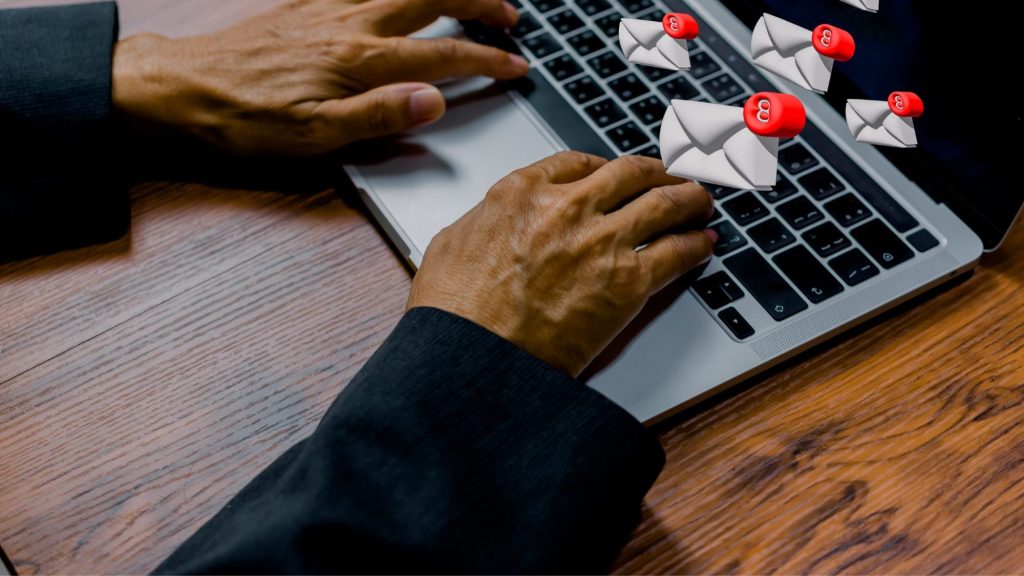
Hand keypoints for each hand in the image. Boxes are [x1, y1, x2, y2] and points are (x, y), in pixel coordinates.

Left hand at [111, 0, 527, 155]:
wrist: (184, 88)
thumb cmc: (245, 117)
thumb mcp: (315, 135)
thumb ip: (380, 115)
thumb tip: (434, 100)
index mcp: (358, 61)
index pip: (442, 55)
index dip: (486, 60)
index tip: (514, 66)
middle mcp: (348, 24)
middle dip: (479, 4)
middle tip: (510, 16)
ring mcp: (328, 8)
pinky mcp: (307, 4)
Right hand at [407, 153, 716, 376]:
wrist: (474, 356)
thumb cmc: (455, 311)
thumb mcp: (454, 242)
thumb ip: (487, 220)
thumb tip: (496, 221)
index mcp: (522, 192)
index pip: (579, 162)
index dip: (607, 166)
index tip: (619, 174)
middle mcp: (567, 207)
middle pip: (630, 174)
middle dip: (658, 174)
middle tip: (671, 179)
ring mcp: (600, 241)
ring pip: (663, 204)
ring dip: (689, 200)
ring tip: (701, 203)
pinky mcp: (626, 283)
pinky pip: (676, 253)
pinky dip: (696, 245)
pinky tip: (703, 244)